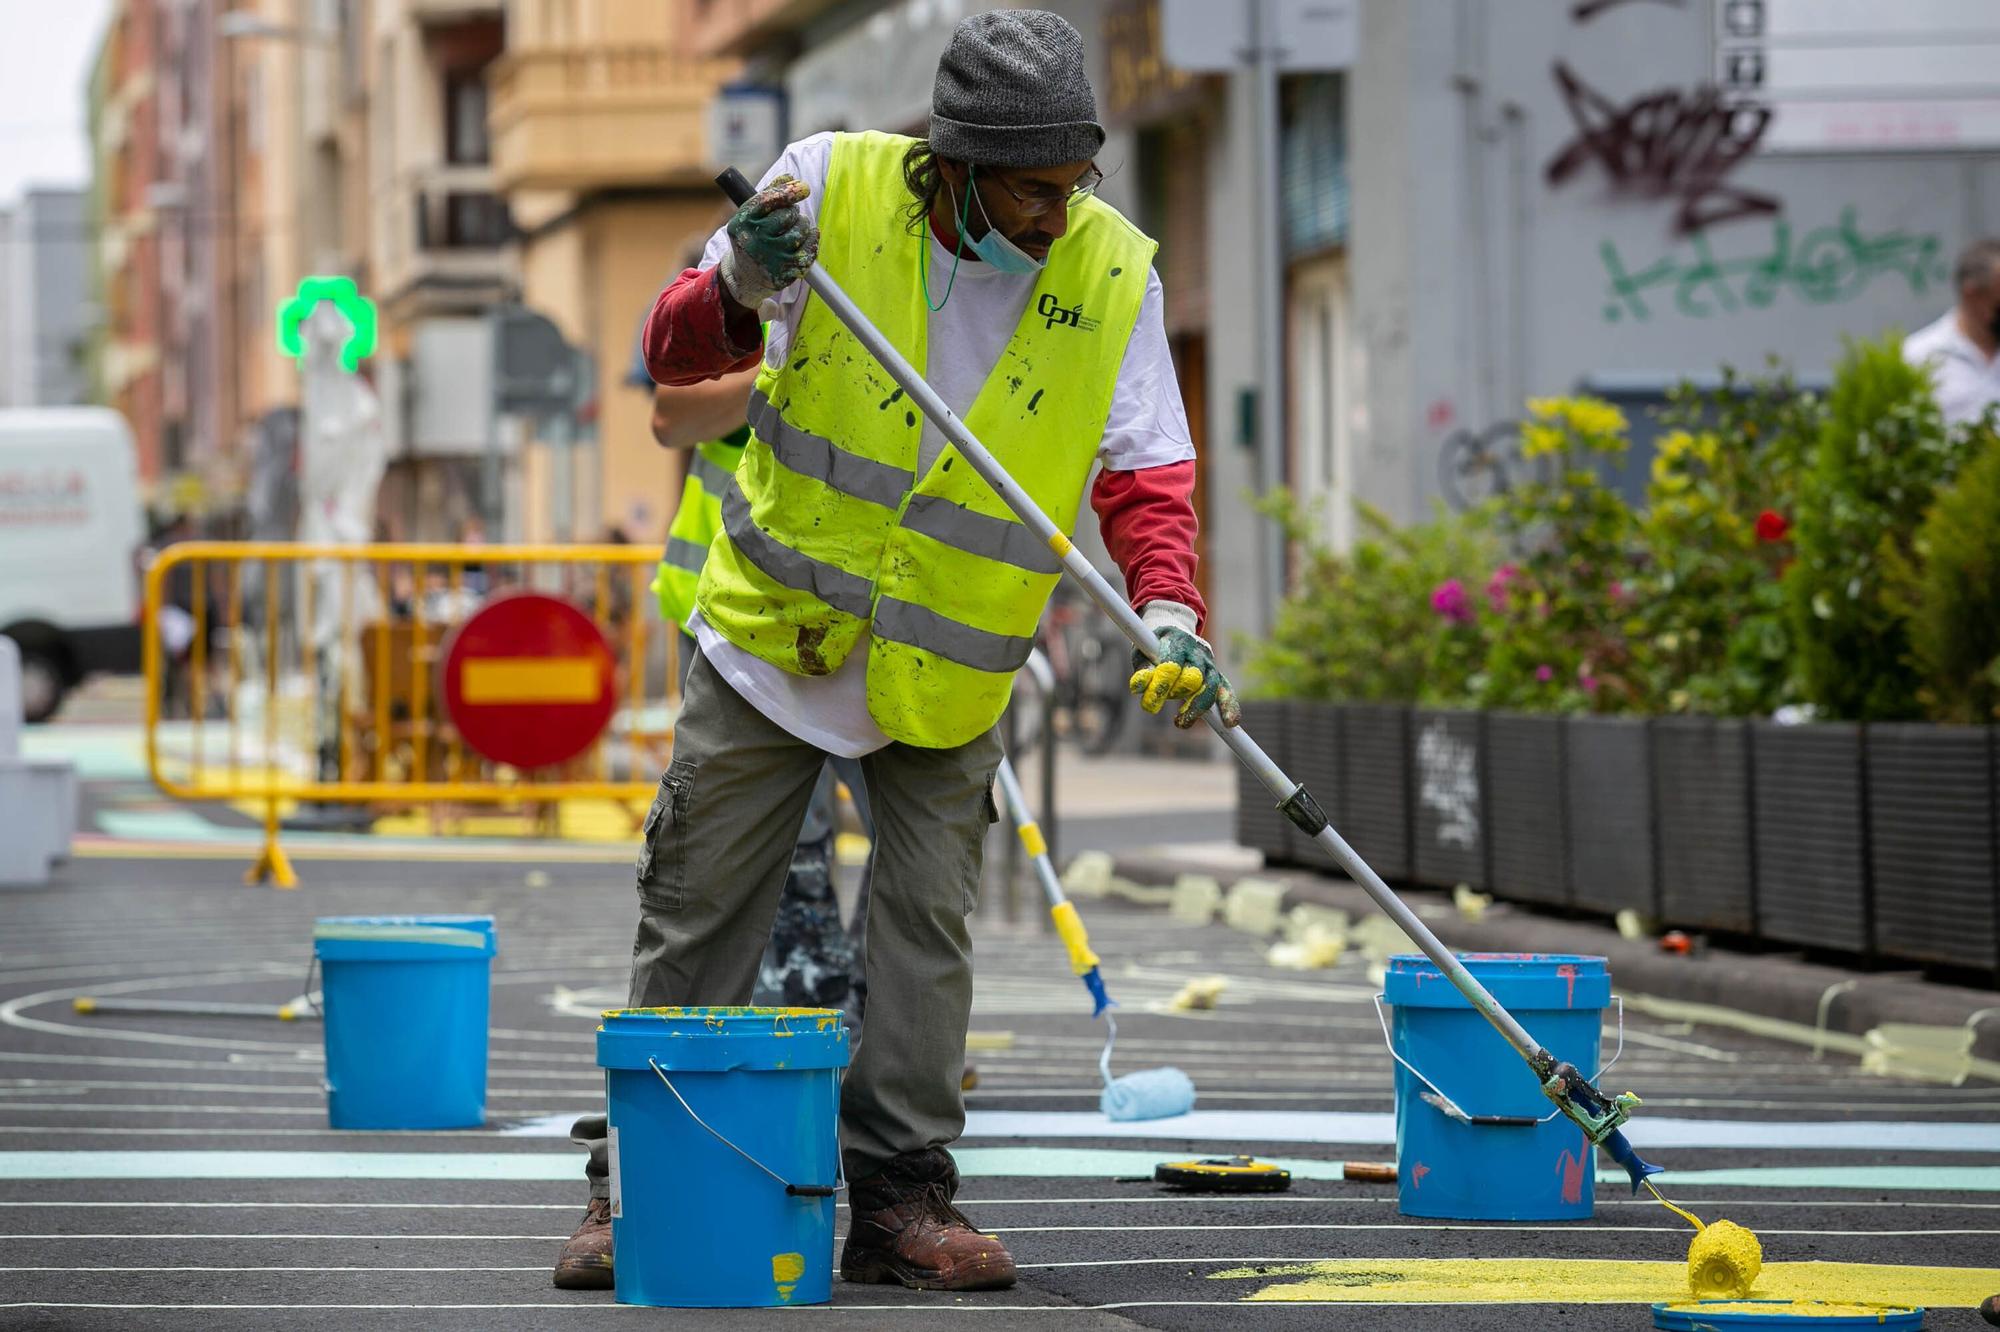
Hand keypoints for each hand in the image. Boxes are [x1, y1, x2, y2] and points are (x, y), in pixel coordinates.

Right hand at [720, 175, 816, 308]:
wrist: (745, 278)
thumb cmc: (751, 239)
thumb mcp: (750, 216)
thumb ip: (768, 194)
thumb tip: (790, 176)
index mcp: (742, 222)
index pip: (768, 200)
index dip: (789, 191)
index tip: (804, 187)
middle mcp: (755, 241)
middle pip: (787, 215)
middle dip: (793, 212)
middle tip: (788, 217)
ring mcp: (771, 258)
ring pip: (800, 231)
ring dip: (803, 225)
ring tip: (796, 228)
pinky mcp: (786, 272)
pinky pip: (810, 249)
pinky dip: (812, 239)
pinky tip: (808, 237)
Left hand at [1129, 627, 1240, 729]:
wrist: (1173, 632)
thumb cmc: (1153, 647)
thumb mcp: (1142, 653)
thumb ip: (1143, 670)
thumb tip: (1137, 688)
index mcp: (1177, 641)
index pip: (1171, 666)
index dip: (1160, 687)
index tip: (1149, 705)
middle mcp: (1197, 651)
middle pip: (1193, 677)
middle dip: (1177, 695)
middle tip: (1158, 706)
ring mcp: (1209, 663)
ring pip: (1211, 686)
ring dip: (1197, 707)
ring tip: (1181, 722)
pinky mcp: (1217, 675)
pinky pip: (1226, 691)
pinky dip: (1229, 706)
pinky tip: (1230, 722)